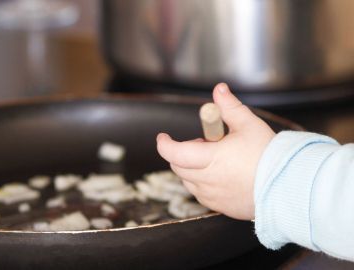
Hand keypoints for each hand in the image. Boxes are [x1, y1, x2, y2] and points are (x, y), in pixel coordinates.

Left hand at [156, 83, 274, 219]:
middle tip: (206, 144)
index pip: (174, 153)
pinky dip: (203, 183)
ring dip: (193, 168)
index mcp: (211, 159)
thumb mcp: (249, 125)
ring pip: (188, 181)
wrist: (289, 186)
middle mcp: (208, 180)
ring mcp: (213, 196)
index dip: (164, 144)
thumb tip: (218, 90)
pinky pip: (202, 194)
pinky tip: (222, 175)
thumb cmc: (270, 155)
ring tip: (218, 159)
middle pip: (179, 166)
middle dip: (184, 152)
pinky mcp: (221, 207)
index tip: (163, 137)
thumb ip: (230, 107)